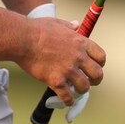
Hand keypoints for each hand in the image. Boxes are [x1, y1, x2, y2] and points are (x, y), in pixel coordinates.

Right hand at [25, 3, 98, 122]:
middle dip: (95, 80)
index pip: (100, 56)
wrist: (23, 39)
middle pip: (97, 74)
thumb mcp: (57, 22)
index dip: (100, 64)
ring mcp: (67, 70)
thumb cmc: (37, 29)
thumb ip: (69, 26)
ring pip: (84, 87)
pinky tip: (66, 100)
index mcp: (80, 42)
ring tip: (76, 90)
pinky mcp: (56, 80)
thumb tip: (76, 25)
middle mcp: (77, 57)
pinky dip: (68, 101)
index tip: (95, 66)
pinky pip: (67, 96)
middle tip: (90, 82)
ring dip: (81, 91)